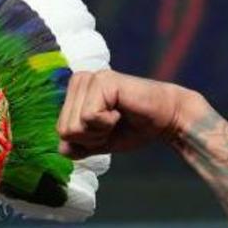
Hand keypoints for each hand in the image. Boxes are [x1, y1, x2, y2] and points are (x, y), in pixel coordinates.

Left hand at [56, 70, 206, 158]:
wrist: (166, 120)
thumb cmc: (132, 128)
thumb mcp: (98, 142)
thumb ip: (76, 146)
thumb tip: (61, 149)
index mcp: (74, 93)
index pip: (60, 131)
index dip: (85, 141)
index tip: (107, 129)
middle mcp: (79, 81)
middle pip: (64, 129)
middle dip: (91, 137)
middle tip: (113, 124)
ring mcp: (90, 79)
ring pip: (74, 125)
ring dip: (99, 131)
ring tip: (117, 117)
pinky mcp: (102, 81)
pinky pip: (89, 117)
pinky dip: (106, 123)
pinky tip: (120, 112)